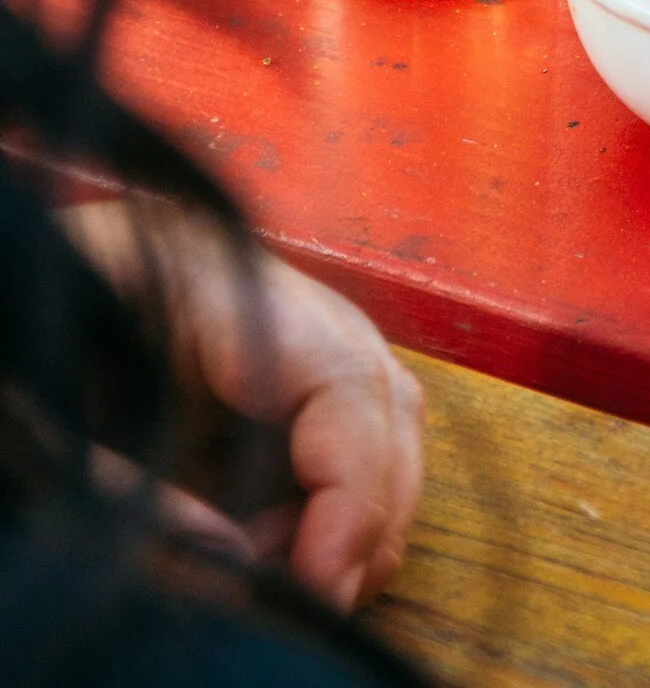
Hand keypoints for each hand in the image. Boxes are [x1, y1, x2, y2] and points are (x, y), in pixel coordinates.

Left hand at [63, 201, 424, 609]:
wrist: (21, 288)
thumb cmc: (29, 337)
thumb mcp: (59, 424)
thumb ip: (137, 495)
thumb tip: (241, 566)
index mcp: (215, 282)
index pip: (340, 378)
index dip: (352, 489)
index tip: (321, 583)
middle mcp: (275, 295)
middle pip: (382, 399)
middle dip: (363, 513)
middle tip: (306, 598)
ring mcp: (286, 325)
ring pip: (380, 417)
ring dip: (353, 512)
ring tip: (279, 573)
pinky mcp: (276, 366)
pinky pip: (344, 433)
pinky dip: (329, 505)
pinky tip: (273, 549)